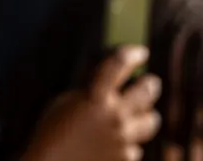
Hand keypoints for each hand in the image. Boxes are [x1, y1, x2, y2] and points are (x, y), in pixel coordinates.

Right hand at [22, 47, 161, 160]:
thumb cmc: (52, 132)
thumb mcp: (65, 102)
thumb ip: (89, 90)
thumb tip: (109, 79)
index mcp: (95, 96)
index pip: (119, 64)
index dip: (132, 54)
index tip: (141, 52)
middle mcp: (115, 115)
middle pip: (147, 91)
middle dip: (150, 84)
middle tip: (151, 82)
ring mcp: (123, 138)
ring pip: (150, 119)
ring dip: (147, 114)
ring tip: (145, 113)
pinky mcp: (126, 158)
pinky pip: (136, 146)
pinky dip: (129, 143)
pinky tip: (118, 143)